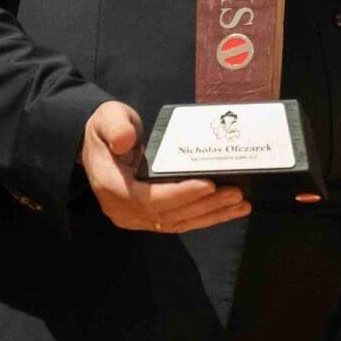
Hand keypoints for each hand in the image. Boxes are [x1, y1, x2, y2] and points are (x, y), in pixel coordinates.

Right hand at [81, 102, 249, 234]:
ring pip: (177, 222)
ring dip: (211, 214)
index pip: (148, 198)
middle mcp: (123, 209)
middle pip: (169, 213)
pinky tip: (229, 211)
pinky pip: (178, 221)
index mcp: (111, 186)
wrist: (100, 144)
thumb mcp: (107, 118)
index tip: (209, 184)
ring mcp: (135, 217)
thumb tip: (125, 141)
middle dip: (205, 205)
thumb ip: (115, 127)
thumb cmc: (106, 129)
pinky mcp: (148, 218)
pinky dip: (205, 217)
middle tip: (237, 193)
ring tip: (241, 204)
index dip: (180, 194)